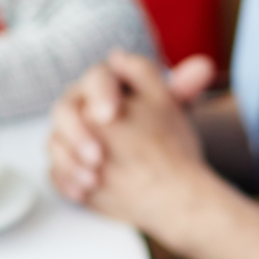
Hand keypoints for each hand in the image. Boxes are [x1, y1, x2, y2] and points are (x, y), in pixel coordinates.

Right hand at [48, 51, 219, 240]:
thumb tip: (203, 67)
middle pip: (65, 110)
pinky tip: (83, 191)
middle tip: (97, 155)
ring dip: (69, 160)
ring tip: (93, 178)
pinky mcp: (65, 165)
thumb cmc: (163, 136)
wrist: (160, 178)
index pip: (97, 77)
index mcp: (105, 85)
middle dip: (78, 132)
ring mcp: (68, 138)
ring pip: (55, 142)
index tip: (110, 114)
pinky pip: (55, 171)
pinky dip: (66, 181)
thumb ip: (183, 88)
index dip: (100, 93)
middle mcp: (81, 106)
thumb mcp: (172, 111)